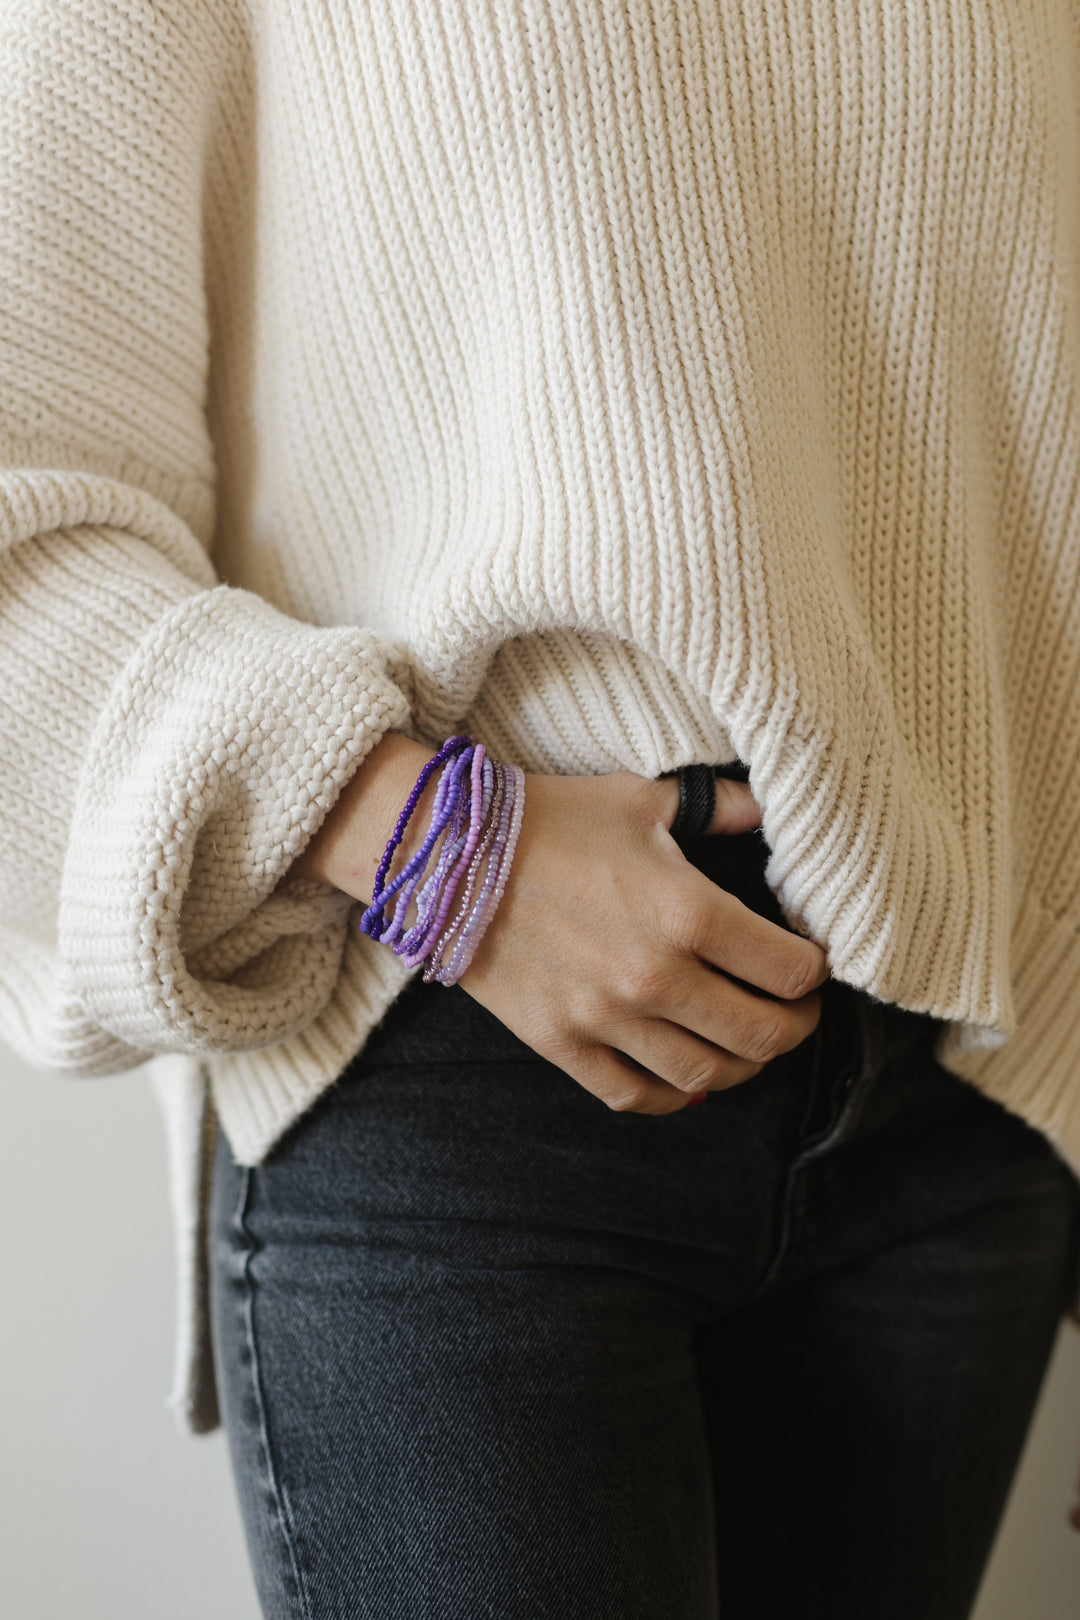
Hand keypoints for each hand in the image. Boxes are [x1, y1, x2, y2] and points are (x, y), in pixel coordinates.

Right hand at [457, 766, 827, 1113]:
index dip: (816, 971)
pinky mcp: (562, 1044)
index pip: (790, 970)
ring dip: (743, 1066)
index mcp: (688, 912)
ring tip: (748, 1044)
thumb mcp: (643, 799)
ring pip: (707, 1075)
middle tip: (798, 1011)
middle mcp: (656, 976)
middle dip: (796, 1027)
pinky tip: (687, 1080)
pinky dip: (672, 1098)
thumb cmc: (551, 818)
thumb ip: (721, 807)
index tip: (812, 963)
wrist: (449, 854)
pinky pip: (634, 1096)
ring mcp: (607, 1019)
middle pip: (762, 1034)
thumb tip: (773, 807)